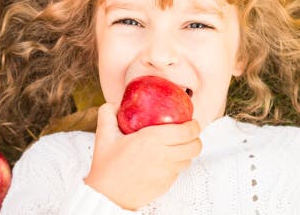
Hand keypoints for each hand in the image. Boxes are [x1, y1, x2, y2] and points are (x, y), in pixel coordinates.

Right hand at [83, 103, 201, 209]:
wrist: (107, 195)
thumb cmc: (106, 166)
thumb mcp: (104, 135)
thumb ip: (108, 113)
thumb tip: (116, 104)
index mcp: (152, 140)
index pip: (186, 132)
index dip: (193, 125)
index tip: (191, 121)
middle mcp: (163, 156)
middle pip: (195, 146)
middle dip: (196, 137)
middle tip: (188, 132)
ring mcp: (167, 173)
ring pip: (189, 159)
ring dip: (187, 151)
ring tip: (178, 145)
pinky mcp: (166, 185)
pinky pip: (178, 171)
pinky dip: (177, 163)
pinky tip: (165, 160)